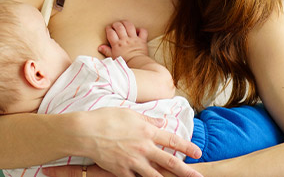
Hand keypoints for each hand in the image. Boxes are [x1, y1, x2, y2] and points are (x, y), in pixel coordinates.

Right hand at [60, 108, 202, 176]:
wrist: (85, 131)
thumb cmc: (105, 118)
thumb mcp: (129, 113)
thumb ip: (148, 119)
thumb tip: (161, 121)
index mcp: (147, 131)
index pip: (172, 140)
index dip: (187, 147)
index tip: (198, 153)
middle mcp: (144, 148)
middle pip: (170, 162)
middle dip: (187, 172)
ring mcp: (134, 161)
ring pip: (156, 176)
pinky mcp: (122, 171)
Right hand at [100, 20, 148, 61]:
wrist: (137, 65)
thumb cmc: (125, 63)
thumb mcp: (113, 58)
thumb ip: (107, 51)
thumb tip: (100, 47)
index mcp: (117, 44)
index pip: (111, 33)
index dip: (109, 29)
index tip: (108, 28)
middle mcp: (125, 40)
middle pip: (119, 27)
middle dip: (116, 24)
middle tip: (115, 25)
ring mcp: (134, 39)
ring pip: (129, 26)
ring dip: (126, 23)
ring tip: (123, 23)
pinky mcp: (142, 40)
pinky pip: (142, 31)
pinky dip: (140, 29)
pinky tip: (137, 30)